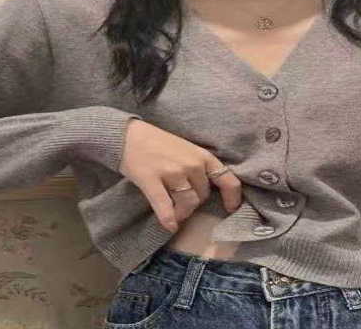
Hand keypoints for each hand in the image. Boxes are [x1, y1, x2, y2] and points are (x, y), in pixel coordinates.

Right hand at [117, 118, 242, 232]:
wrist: (128, 135)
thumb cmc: (159, 143)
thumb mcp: (187, 150)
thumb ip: (200, 167)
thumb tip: (209, 192)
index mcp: (202, 156)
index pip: (228, 180)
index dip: (232, 198)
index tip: (231, 208)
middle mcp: (191, 164)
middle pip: (203, 196)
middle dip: (194, 204)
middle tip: (182, 202)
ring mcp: (172, 172)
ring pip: (188, 203)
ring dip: (182, 213)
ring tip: (175, 214)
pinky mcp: (151, 180)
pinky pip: (165, 206)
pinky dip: (168, 219)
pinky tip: (169, 226)